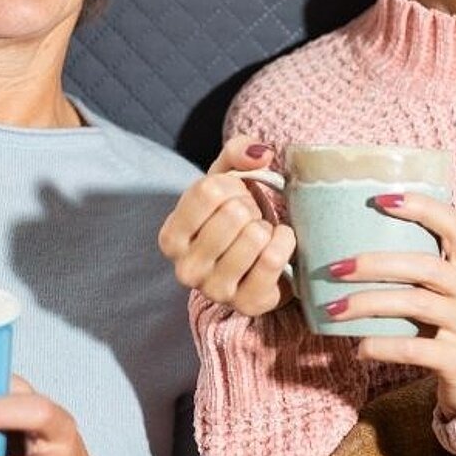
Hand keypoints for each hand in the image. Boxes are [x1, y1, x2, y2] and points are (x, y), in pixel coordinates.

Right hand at [157, 135, 296, 315]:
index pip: (207, 192)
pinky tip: (279, 243)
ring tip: (260, 235)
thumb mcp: (227, 179)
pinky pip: (273, 259)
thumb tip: (260, 154)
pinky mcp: (248, 303)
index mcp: (171, 238)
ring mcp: (216, 291)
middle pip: (233, 214)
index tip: (235, 197)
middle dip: (250, 208)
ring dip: (266, 228)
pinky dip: (284, 241)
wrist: (259, 262)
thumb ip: (237, 152)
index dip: (232, 186)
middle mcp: (186, 270)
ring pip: (254, 237)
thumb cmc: (236, 217)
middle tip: (250, 219)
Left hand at [326, 192, 455, 416]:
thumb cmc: (451, 332)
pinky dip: (382, 346)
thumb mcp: (448, 296)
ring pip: (415, 304)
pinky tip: (359, 348)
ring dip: (368, 304)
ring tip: (333, 309)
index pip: (452, 224)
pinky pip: (414, 348)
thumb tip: (352, 250)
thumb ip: (419, 273)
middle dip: (375, 264)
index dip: (420, 207)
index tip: (379, 199)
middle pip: (424, 266)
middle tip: (334, 268)